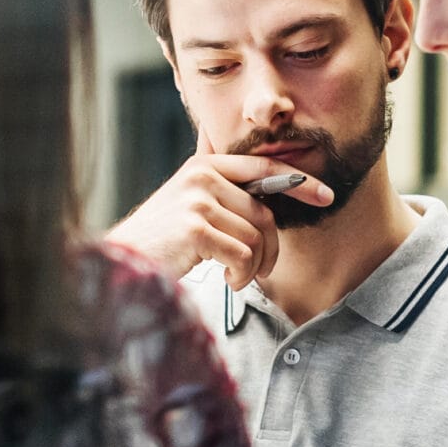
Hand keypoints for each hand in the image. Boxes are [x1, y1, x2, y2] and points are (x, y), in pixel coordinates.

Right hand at [102, 155, 336, 293]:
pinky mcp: (196, 228)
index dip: (299, 181)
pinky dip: (241, 276)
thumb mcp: (188, 205)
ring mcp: (198, 200)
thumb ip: (221, 193)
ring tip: (235, 278)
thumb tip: (265, 195)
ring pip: (255, 237)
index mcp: (204, 165)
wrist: (121, 265)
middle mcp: (202, 176)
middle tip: (261, 271)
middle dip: (270, 248)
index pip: (263, 168)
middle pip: (264, 212)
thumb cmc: (160, 243)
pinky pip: (243, 255)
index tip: (325, 195)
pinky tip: (227, 281)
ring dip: (253, 268)